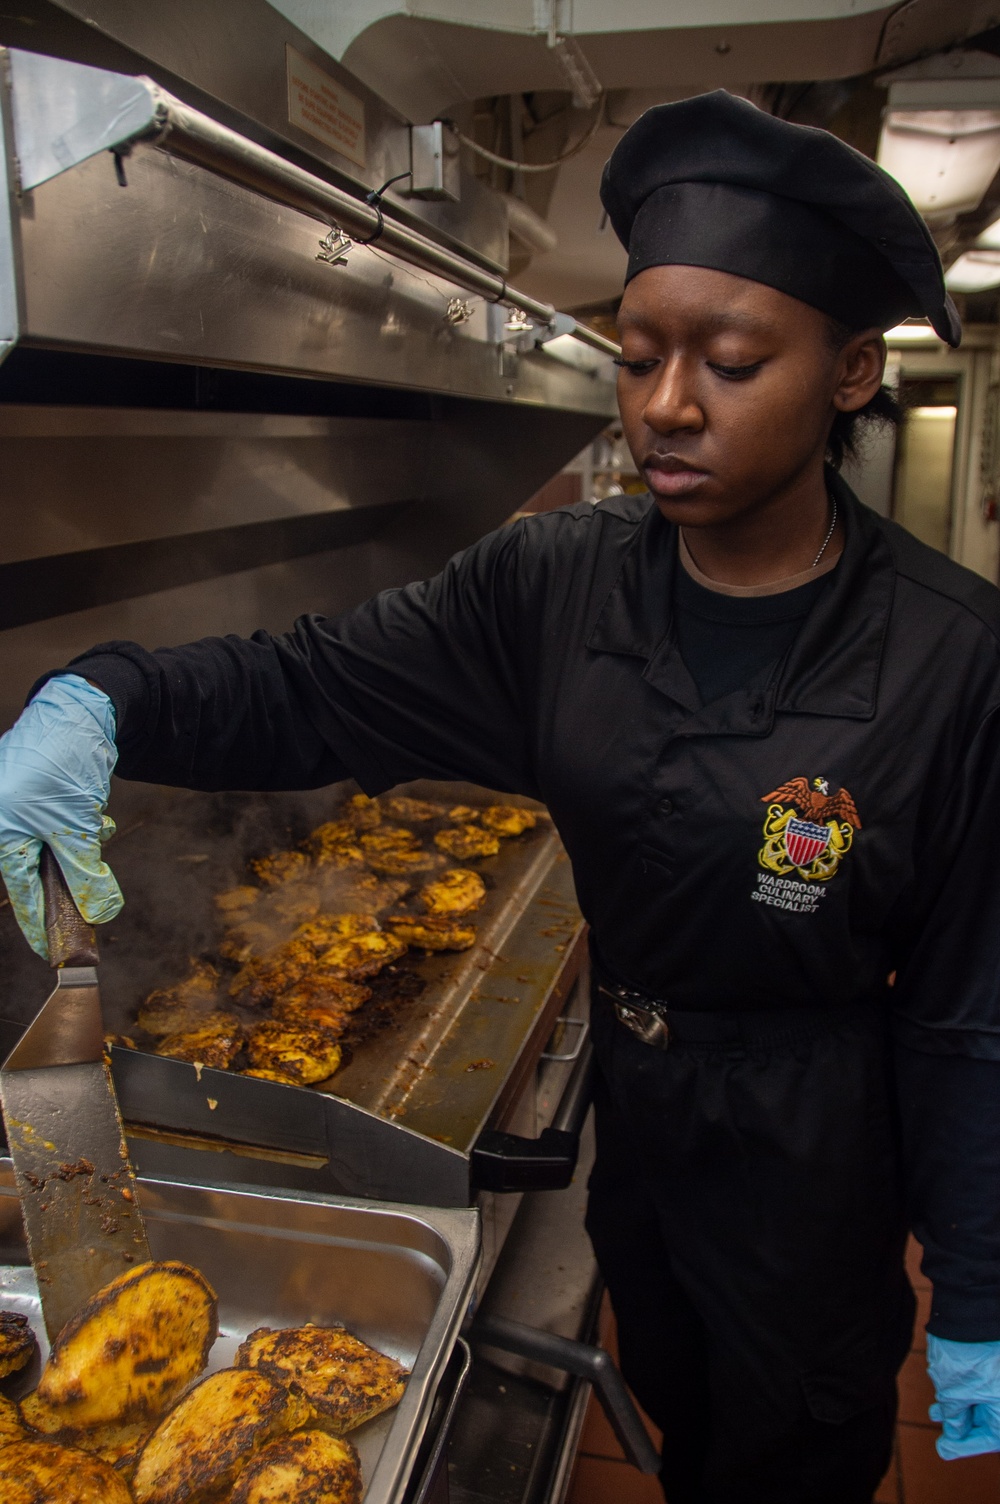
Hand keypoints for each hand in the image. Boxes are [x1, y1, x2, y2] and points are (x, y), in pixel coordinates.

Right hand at [0, 675, 121, 959]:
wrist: (79, 712)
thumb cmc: (64, 764)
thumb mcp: (76, 825)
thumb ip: (84, 871)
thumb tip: (99, 912)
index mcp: (2, 833)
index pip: (22, 892)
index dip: (40, 923)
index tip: (52, 951)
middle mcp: (4, 821)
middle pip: (39, 869)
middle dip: (72, 873)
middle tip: (94, 890)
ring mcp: (19, 806)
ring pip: (56, 845)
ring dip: (82, 843)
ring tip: (96, 825)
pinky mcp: (38, 794)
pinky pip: (61, 824)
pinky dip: (82, 824)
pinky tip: (95, 812)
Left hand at [928, 1333, 999, 1459]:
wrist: (971, 1309)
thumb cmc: (966, 1354)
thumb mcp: (954, 1392)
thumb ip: (954, 1417)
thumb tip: (953, 1433)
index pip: (989, 1439)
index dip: (965, 1446)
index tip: (944, 1449)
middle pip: (988, 1421)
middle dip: (961, 1426)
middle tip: (940, 1434)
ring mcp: (999, 1375)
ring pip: (982, 1401)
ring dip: (958, 1408)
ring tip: (935, 1412)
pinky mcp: (994, 1362)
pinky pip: (980, 1384)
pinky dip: (962, 1391)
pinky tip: (943, 1393)